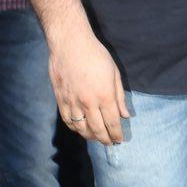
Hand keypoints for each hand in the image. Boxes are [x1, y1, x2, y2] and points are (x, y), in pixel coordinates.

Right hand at [50, 24, 129, 143]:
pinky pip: (67, 120)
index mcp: (104, 96)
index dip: (116, 135)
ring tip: (96, 138)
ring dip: (89, 136)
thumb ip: (119, 97)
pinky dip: (74, 128)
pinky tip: (80, 129)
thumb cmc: (95, 54)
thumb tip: (125, 115)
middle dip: (105, 140)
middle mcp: (88, 103)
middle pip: (97, 130)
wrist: (69, 43)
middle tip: (109, 143)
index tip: (119, 140)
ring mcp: (72, 102)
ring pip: (81, 128)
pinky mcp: (60, 99)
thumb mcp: (114, 73)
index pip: (112, 124)